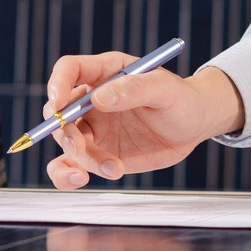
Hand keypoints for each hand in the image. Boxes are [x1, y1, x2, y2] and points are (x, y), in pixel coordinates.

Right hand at [40, 56, 245, 188]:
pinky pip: (70, 165)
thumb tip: (99, 98)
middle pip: (58, 110)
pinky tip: (82, 179)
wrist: (193, 126)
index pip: (69, 70)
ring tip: (111, 167)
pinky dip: (67, 175)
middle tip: (81, 145)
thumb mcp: (166, 89)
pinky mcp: (97, 153)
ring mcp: (93, 129)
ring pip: (65, 142)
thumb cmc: (182, 99)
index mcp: (105, 73)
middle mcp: (91, 100)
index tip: (59, 104)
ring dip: (78, 157)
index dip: (57, 85)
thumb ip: (135, 89)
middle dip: (63, 129)